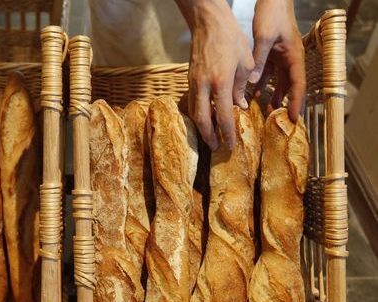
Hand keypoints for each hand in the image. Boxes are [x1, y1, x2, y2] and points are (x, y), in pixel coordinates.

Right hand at [176, 0, 253, 149]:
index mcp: (221, 82)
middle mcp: (204, 85)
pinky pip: (191, 101)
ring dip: (201, 127)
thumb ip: (241, 88)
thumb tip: (240, 106)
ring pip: (193, 112)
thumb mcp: (244, 63)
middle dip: (208, 136)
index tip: (230, 146)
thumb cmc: (231, 39)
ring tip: (209, 136)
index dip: (227, 133)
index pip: (223, 115)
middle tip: (216, 147)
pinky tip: (204, 117)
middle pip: (202, 119)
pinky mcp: (189, 78)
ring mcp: (193, 82)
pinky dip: (197, 113)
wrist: (208, 23)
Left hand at [249, 0, 305, 120]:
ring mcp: (282, 57)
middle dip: (287, 104)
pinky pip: (269, 74)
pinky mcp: (273, 54)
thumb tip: (254, 83)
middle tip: (281, 122)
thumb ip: (259, 60)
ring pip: (280, 82)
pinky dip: (263, 85)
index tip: (293, 118)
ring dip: (274, 96)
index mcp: (294, 56)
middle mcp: (291, 59)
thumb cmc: (272, 14)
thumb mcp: (264, 38)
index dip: (296, 103)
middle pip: (291, 87)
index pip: (298, 85)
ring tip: (267, 113)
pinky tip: (254, 95)